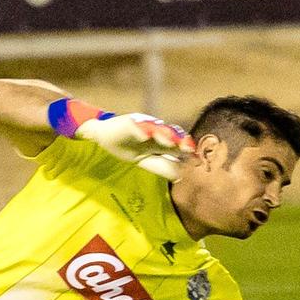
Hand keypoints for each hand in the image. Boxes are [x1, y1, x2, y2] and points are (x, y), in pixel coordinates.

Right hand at [76, 112, 197, 180]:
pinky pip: (135, 126)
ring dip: (165, 135)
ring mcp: (143, 127)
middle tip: (189, 149)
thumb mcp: (144, 161)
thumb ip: (162, 167)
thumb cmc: (124, 147)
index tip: (198, 161)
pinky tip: (144, 136)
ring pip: (157, 129)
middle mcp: (155, 134)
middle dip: (181, 142)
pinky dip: (140, 130)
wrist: (101, 135)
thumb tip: (181, 176)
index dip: (188, 154)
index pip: (178, 149)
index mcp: (160, 145)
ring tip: (171, 141)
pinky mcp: (129, 122)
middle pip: (172, 137)